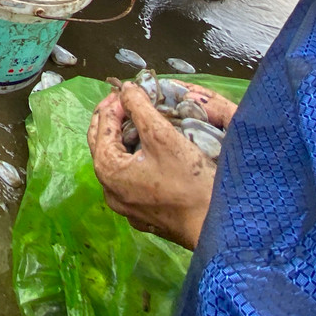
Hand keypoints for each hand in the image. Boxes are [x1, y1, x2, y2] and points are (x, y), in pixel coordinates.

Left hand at [86, 82, 236, 249]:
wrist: (213, 227)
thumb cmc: (188, 182)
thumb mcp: (162, 136)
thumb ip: (140, 108)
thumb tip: (127, 88)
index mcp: (108, 168)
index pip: (102, 124)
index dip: (115, 101)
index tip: (129, 87)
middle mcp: (109, 189)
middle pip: (102, 143)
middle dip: (113, 117)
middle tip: (127, 99)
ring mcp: (124, 204)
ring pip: (115, 161)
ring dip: (123, 137)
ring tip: (138, 119)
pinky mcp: (141, 213)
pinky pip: (128, 178)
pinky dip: (133, 158)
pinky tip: (148, 150)